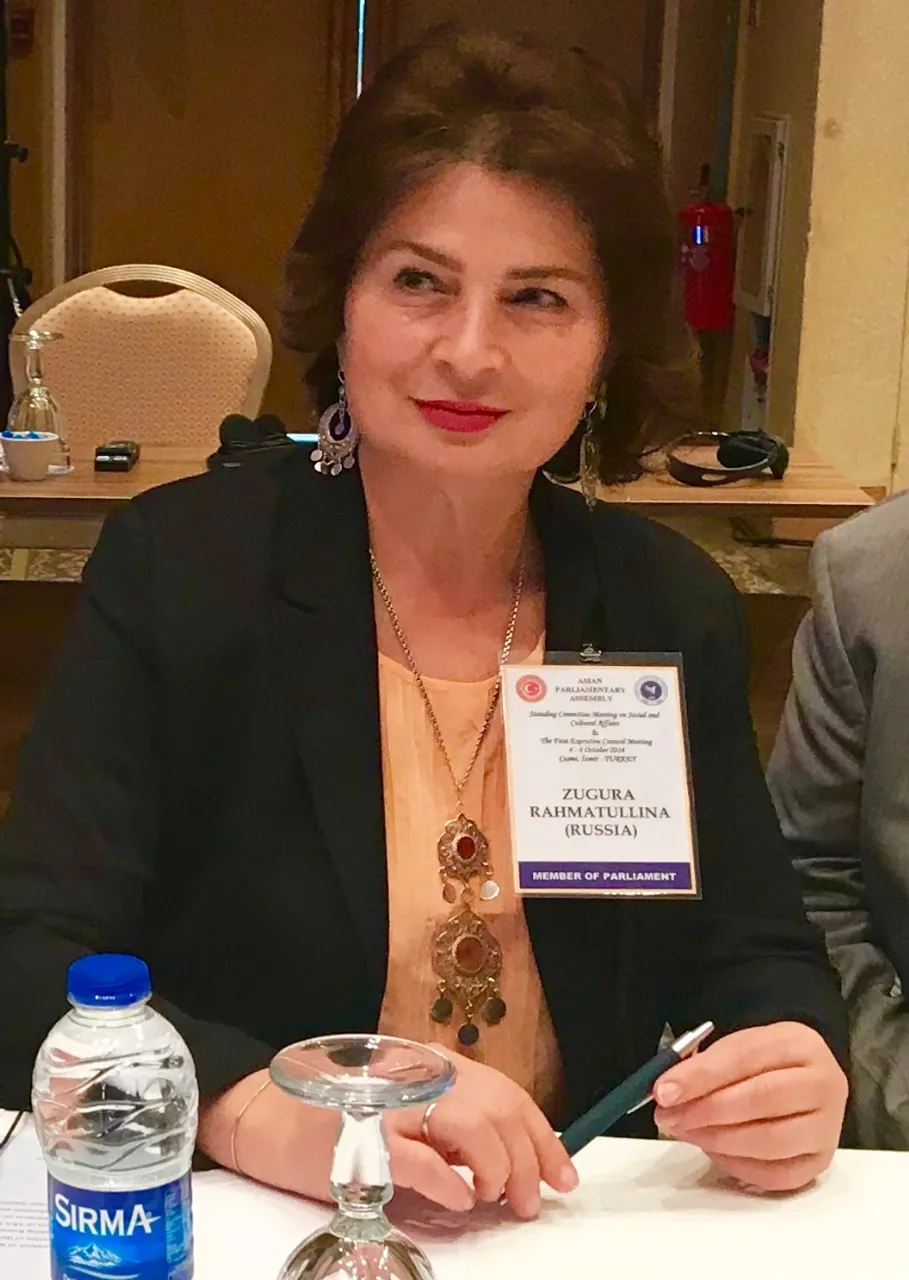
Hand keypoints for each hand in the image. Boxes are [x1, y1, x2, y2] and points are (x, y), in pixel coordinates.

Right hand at [197, 1050, 577, 1219]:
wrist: (267, 1113)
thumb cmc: (337, 1115)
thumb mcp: (403, 1104)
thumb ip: (449, 1120)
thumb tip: (508, 1158)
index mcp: (430, 1063)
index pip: (505, 1093)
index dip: (541, 1136)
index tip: (562, 1173)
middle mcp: (417, 1074)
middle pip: (497, 1108)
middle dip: (527, 1159)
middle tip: (530, 1200)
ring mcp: (391, 1103)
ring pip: (471, 1125)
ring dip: (496, 1168)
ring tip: (495, 1199)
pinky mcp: (363, 1140)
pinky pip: (423, 1161)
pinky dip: (450, 1183)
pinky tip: (458, 1199)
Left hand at [652, 1022, 847, 1191]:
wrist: (801, 1080)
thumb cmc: (764, 1064)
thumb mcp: (737, 1048)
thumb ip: (705, 1066)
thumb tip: (668, 1092)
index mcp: (800, 1043)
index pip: (745, 1056)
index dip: (701, 1075)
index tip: (664, 1089)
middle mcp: (824, 1083)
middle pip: (761, 1099)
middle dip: (705, 1110)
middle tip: (669, 1115)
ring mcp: (827, 1126)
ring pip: (770, 1141)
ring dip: (718, 1139)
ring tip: (687, 1131)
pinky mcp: (821, 1162)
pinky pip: (777, 1174)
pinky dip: (738, 1165)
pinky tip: (714, 1150)